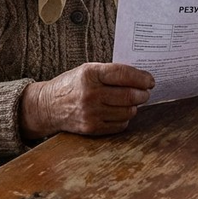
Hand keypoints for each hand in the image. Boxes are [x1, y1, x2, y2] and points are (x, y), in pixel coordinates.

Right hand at [19, 63, 153, 138]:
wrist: (47, 106)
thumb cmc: (71, 85)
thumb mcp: (87, 70)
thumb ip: (111, 73)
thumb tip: (140, 79)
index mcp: (89, 74)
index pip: (123, 74)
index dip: (141, 77)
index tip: (150, 80)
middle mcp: (90, 94)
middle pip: (128, 95)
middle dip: (142, 94)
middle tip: (145, 92)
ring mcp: (91, 113)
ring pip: (127, 111)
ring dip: (134, 106)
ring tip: (132, 101)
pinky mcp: (91, 128)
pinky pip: (119, 125)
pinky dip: (124, 118)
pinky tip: (120, 112)